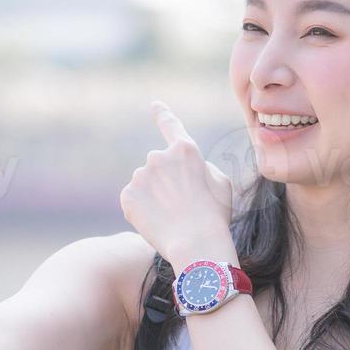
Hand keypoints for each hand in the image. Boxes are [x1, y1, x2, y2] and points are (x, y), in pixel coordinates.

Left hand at [119, 99, 235, 266]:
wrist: (196, 243)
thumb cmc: (214, 215)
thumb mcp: (221, 183)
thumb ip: (201, 168)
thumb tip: (185, 169)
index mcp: (185, 150)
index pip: (171, 126)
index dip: (162, 114)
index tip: (154, 105)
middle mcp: (158, 157)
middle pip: (159, 167)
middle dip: (166, 181)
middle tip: (182, 205)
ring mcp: (140, 175)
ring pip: (146, 184)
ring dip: (155, 196)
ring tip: (171, 217)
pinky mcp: (127, 195)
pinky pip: (134, 200)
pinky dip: (143, 210)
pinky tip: (157, 222)